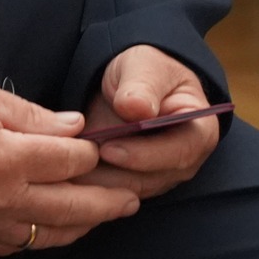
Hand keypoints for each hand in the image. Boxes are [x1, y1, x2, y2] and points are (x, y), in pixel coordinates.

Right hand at [0, 75, 139, 255]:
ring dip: (85, 224)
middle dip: (108, 200)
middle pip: (73, 205)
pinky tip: (61, 227)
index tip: (101, 146)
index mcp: (3, 156)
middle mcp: (0, 197)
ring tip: (107, 215)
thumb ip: (31, 114)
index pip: (69, 160)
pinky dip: (49, 237)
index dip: (91, 152)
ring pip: (53, 233)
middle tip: (132, 197)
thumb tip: (75, 128)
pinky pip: (23, 246)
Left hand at [71, 45, 219, 200]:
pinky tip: (62, 175)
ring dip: (93, 184)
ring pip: (126, 192)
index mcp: (198, 131)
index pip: (178, 153)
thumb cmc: (144, 71)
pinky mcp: (134, 182)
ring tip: (60, 169)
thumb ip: (142, 87)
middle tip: (70, 164)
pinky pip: (110, 192)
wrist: (131, 83)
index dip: (143, 155)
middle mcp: (183, 161)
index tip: (108, 149)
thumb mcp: (144, 66)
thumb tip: (136, 108)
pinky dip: (87, 186)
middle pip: (149, 180)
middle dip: (110, 175)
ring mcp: (159, 176)